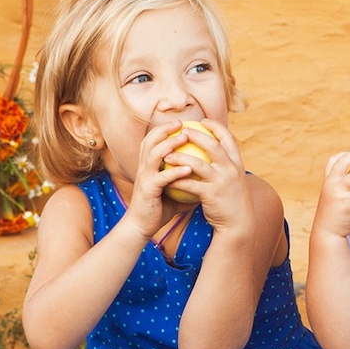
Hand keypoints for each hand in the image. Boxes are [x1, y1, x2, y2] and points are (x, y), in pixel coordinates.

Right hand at [125, 121, 199, 237]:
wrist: (142, 227)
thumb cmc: (159, 209)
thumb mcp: (175, 192)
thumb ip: (187, 182)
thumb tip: (207, 176)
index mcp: (148, 166)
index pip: (152, 141)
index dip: (163, 129)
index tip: (180, 122)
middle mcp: (143, 168)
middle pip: (150, 141)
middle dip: (164, 129)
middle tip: (181, 123)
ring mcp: (145, 179)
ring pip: (154, 155)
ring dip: (169, 144)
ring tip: (184, 138)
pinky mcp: (148, 190)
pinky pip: (162, 178)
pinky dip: (175, 172)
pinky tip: (189, 168)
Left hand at [162, 121, 254, 235]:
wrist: (239, 223)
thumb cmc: (232, 200)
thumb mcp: (234, 179)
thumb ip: (225, 165)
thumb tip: (213, 151)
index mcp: (237, 163)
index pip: (228, 138)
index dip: (216, 126)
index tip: (203, 121)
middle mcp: (231, 169)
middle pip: (213, 145)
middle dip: (196, 135)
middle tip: (182, 132)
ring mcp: (222, 182)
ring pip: (198, 164)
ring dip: (180, 158)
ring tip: (167, 155)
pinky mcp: (211, 195)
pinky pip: (190, 185)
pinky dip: (177, 181)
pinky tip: (166, 179)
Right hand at [313, 151, 349, 238]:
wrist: (328, 231)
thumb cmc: (336, 213)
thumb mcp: (336, 196)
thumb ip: (345, 186)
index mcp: (328, 180)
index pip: (333, 160)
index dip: (347, 154)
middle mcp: (332, 183)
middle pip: (344, 162)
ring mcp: (338, 192)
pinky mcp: (346, 203)